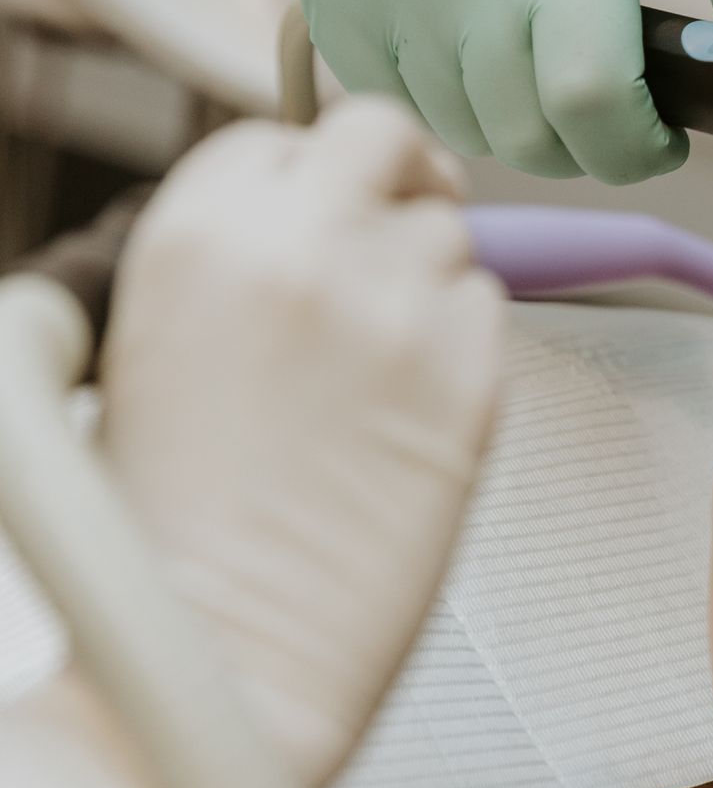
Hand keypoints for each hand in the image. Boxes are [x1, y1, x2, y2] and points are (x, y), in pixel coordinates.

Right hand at [100, 101, 505, 787]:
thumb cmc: (170, 529)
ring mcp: (397, 303)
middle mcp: (303, 242)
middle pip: (383, 135)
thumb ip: (226, 261)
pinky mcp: (472, 371)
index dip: (304, 177)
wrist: (222, 652)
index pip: (279, 136)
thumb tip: (295, 214)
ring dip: (425, 277)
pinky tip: (409, 412)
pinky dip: (463, 346)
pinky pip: (489, 309)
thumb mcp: (148, 347)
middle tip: (395, 221)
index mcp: (198, 230)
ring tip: (375, 370)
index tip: (317, 213)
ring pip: (449, 232)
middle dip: (393, 173)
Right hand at [292, 0, 712, 181]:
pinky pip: (392, 98)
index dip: (635, 147)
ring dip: (513, 123)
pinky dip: (445, 96)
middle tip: (609, 103)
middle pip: (522, 130)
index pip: (588, 95)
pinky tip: (481, 39)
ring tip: (546, 61)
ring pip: (457, 126)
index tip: (661, 135)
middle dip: (583, 145)